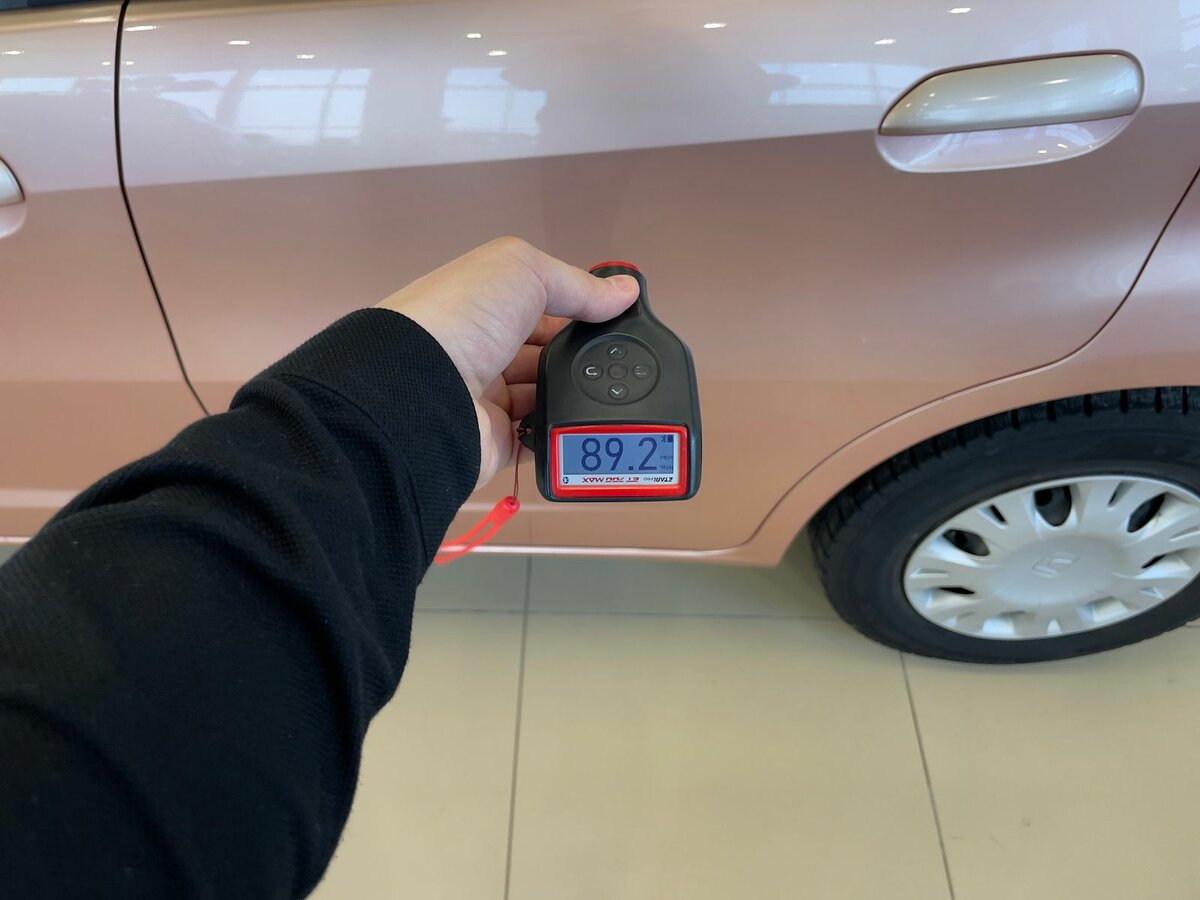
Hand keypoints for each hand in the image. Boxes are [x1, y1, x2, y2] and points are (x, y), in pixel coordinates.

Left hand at [377, 238, 639, 487]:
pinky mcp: (494, 444)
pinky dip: (561, 434)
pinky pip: (538, 441)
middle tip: (622, 363)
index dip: (578, 313)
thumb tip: (626, 292)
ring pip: (545, 399)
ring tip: (611, 394)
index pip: (542, 310)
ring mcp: (487, 402)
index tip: (617, 322)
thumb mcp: (523, 271)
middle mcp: (483, 353)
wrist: (420, 390)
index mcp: (484, 307)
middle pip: (545, 358)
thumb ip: (577, 284)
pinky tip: (586, 426)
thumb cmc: (465, 316)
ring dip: (574, 396)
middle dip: (581, 359)